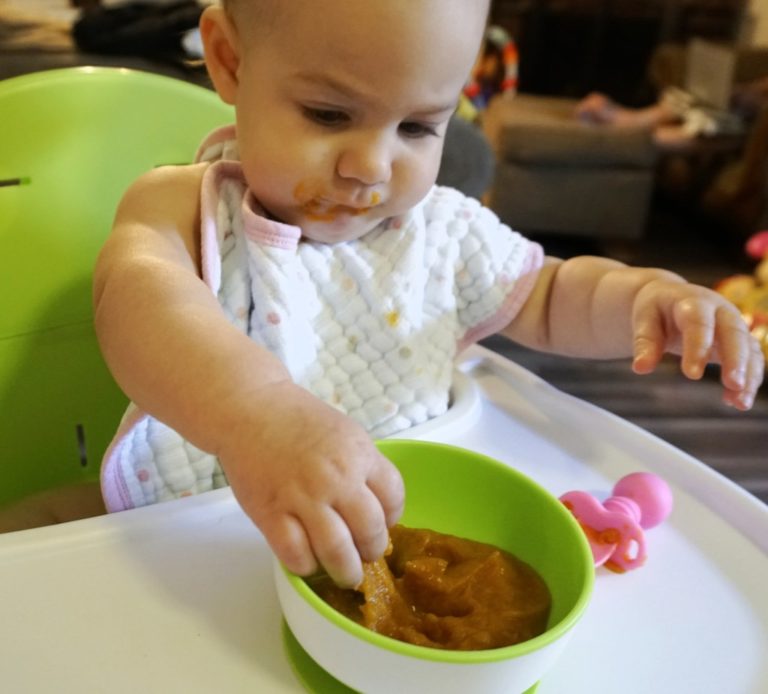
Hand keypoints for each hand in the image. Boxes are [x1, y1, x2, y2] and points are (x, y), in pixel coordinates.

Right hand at [218, 381, 403, 587]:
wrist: (249, 409)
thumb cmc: (297, 419)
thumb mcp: (344, 432)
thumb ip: (362, 466)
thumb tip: (377, 505)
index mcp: (359, 454)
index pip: (393, 497)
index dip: (393, 517)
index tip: (384, 525)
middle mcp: (336, 478)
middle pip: (370, 531)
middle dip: (372, 550)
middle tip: (366, 555)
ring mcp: (302, 498)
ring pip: (336, 551)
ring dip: (346, 570)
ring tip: (346, 574)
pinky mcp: (270, 514)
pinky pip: (296, 554)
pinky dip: (306, 566)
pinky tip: (309, 562)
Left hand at [631, 280, 763, 409]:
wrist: (671, 298)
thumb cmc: (657, 309)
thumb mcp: (644, 319)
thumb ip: (644, 342)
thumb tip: (640, 368)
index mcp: (693, 302)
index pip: (698, 322)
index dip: (698, 347)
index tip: (691, 375)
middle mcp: (720, 311)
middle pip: (733, 333)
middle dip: (736, 360)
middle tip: (734, 385)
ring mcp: (733, 325)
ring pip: (748, 348)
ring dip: (748, 375)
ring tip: (740, 403)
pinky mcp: (740, 341)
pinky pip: (751, 360)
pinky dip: (749, 379)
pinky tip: (737, 401)